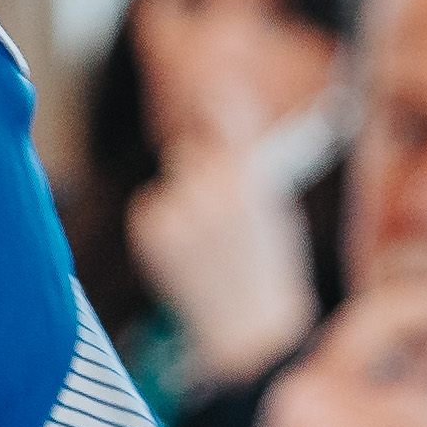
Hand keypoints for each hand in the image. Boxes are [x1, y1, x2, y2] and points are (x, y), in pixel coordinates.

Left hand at [130, 93, 327, 384]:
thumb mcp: (274, 205)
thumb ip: (247, 154)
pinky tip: (188, 255)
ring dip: (184, 202)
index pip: (223, 115)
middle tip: (221, 212)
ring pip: (172, 183)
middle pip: (189, 152)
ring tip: (208, 245)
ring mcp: (178, 211)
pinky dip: (166, 225)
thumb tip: (223, 98)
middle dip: (201, 170)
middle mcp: (211, 190)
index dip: (216, 104)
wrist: (251, 334)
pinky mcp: (152, 231)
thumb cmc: (271, 269)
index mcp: (250, 180)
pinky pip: (154, 208)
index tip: (213, 92)